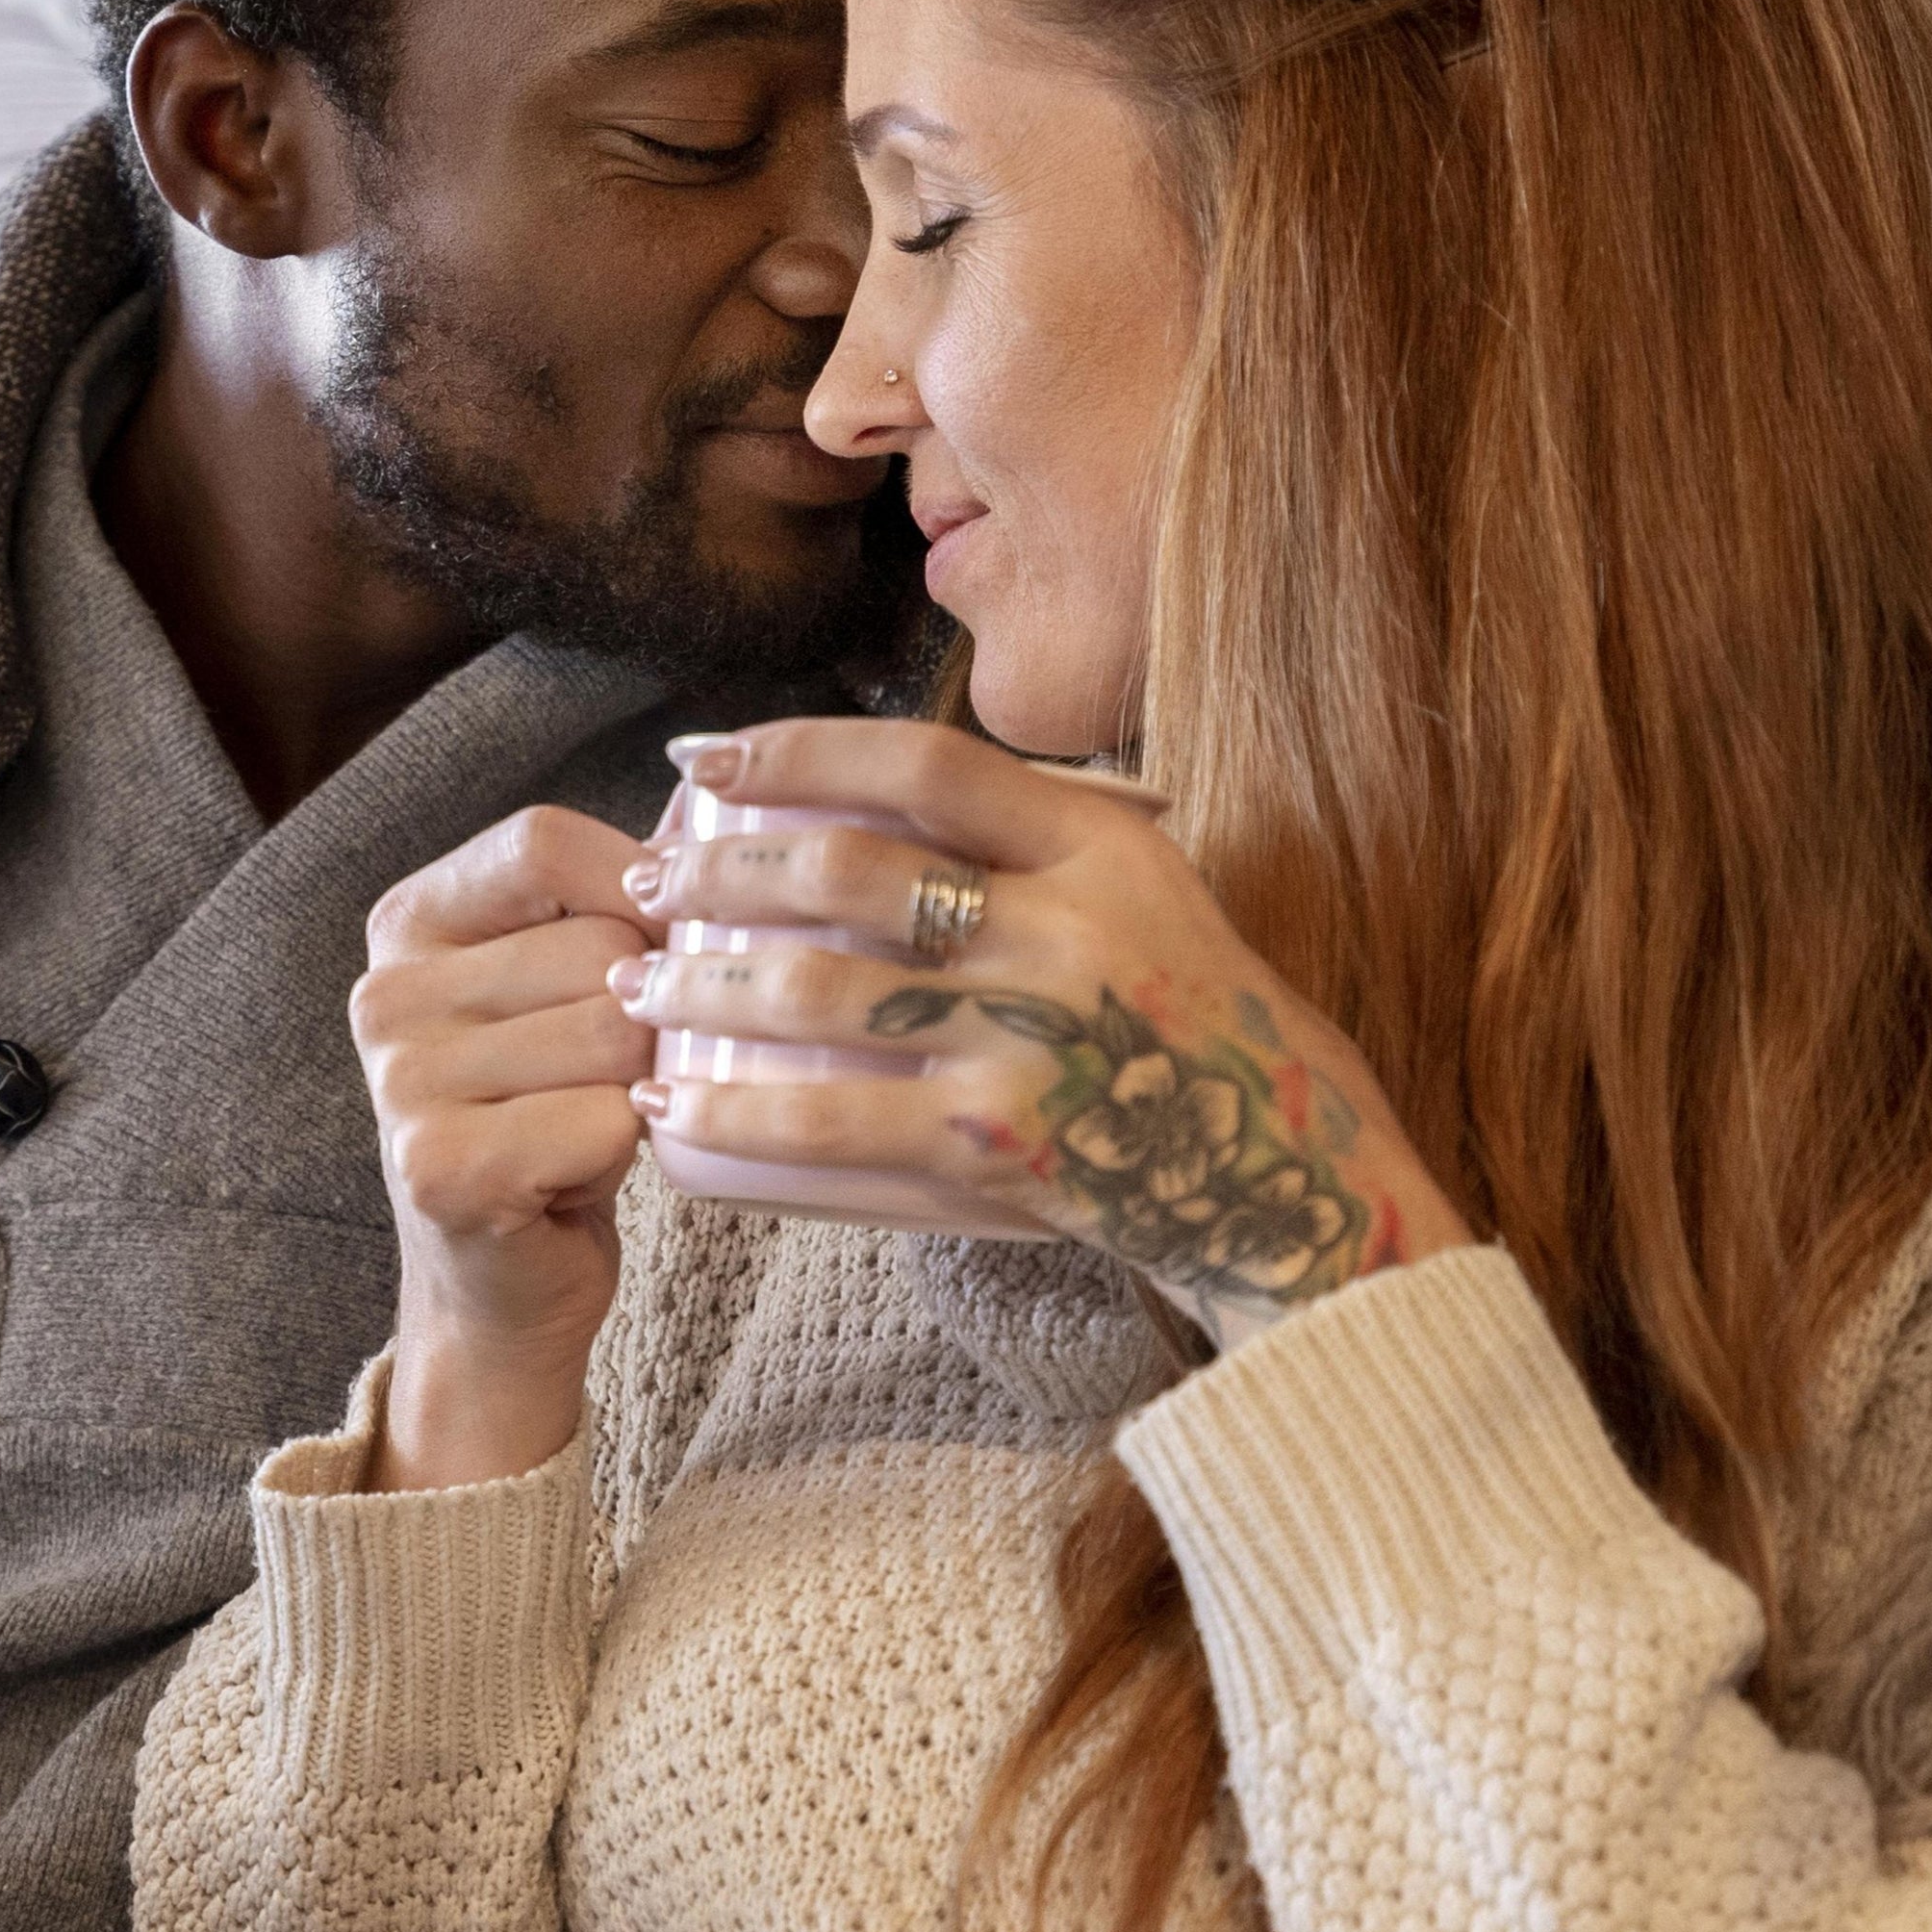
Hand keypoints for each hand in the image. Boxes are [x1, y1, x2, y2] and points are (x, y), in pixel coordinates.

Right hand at [354, 804, 656, 1488]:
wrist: (502, 1291)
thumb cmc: (556, 1120)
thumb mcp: (573, 987)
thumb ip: (619, 892)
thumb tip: (713, 799)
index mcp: (407, 924)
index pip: (543, 839)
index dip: (638, 881)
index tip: (669, 938)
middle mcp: (383, 995)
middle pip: (596, 942)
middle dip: (652, 1009)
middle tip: (621, 1072)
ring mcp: (400, 1084)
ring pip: (612, 1028)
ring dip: (642, 1083)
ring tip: (600, 1118)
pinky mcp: (439, 1168)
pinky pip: (606, 1116)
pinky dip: (628, 1148)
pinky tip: (583, 1175)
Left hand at [617, 720, 1470, 1344]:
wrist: (1295, 1182)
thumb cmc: (1199, 1029)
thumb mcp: (1147, 895)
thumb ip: (1037, 841)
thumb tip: (873, 789)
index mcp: (1104, 846)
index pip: (926, 760)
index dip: (799, 749)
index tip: (707, 761)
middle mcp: (1071, 928)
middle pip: (847, 871)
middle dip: (718, 873)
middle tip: (644, 887)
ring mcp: (1036, 1039)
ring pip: (818, 991)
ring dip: (701, 987)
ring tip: (636, 990)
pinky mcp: (1004, 1145)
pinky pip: (831, 1122)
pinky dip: (733, 1113)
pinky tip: (671, 1109)